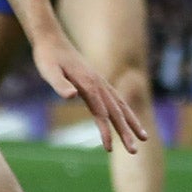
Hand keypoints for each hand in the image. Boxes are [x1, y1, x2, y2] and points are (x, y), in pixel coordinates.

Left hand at [32, 36, 147, 153]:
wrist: (52, 39)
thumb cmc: (47, 58)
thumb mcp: (48, 71)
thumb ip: (60, 84)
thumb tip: (72, 96)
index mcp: (89, 85)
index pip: (101, 113)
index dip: (105, 132)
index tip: (109, 149)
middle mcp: (99, 84)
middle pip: (116, 112)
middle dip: (126, 132)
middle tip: (134, 151)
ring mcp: (100, 83)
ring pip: (121, 106)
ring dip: (132, 122)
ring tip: (144, 137)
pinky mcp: (98, 82)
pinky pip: (117, 100)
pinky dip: (126, 111)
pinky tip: (129, 119)